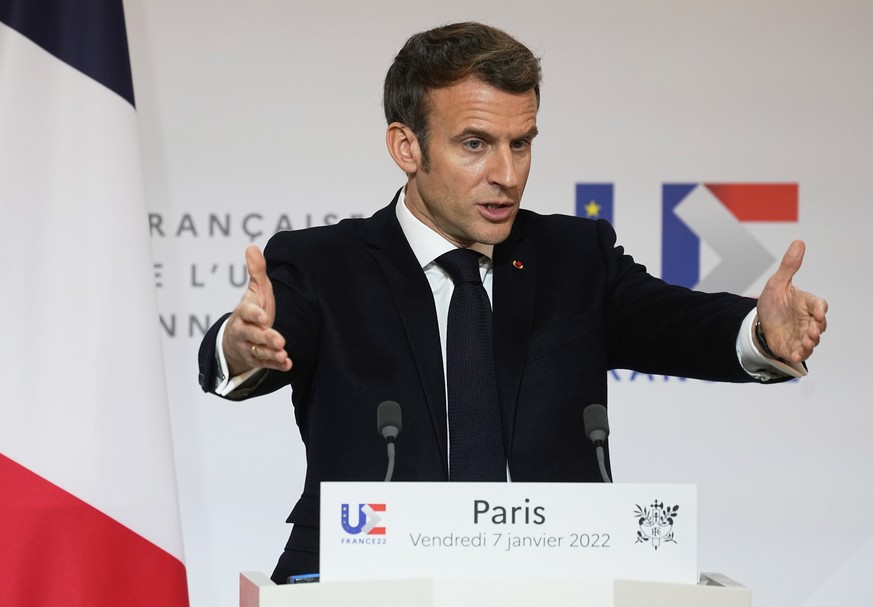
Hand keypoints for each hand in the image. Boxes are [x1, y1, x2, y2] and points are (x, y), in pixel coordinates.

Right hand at [222, 245, 292, 375]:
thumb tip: (252, 247)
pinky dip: (277, 365)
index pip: (247, 313)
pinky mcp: (258, 360)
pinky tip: (288, 364)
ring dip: (272, 354)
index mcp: (244, 313)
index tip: (264, 317)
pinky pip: (267, 364)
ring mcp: (250, 347)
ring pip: (259, 351)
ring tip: (283, 353)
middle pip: (253, 335)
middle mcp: (244, 331)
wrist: (237, 338)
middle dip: (265, 337)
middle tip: (279, 340)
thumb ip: (256, 272)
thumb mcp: (256, 291)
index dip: (255, 315)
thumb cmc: (252, 310)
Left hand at [755, 240, 827, 363]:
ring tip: (806, 343)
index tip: (819, 313)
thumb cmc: (774, 302)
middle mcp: (808, 320)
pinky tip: (795, 355)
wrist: (760, 323)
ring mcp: (802, 335)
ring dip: (811, 343)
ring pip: (812, 341)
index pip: (819, 305)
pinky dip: (799, 354)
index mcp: (807, 304)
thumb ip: (789, 266)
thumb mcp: (777, 283)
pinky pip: (800, 352)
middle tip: (813, 331)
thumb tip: (799, 242)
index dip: (820, 310)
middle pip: (819, 325)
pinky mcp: (793, 347)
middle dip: (817, 329)